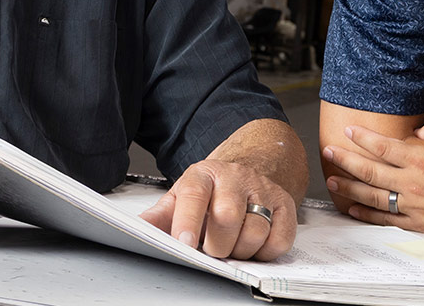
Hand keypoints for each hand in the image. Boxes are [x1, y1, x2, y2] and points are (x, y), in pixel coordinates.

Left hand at [140, 159, 296, 260]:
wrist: (248, 171)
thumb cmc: (211, 191)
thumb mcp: (181, 197)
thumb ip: (160, 216)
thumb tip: (138, 229)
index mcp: (204, 174)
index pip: (195, 195)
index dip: (188, 222)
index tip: (184, 244)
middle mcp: (236, 178)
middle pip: (228, 216)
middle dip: (217, 245)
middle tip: (211, 251)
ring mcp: (263, 190)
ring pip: (255, 231)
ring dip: (240, 251)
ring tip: (231, 247)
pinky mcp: (285, 205)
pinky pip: (280, 240)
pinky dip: (265, 252)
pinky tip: (253, 246)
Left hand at [321, 120, 423, 240]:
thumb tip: (418, 132)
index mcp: (423, 160)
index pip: (383, 146)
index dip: (362, 137)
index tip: (348, 130)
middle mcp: (414, 184)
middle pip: (370, 171)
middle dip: (345, 160)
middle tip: (329, 152)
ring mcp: (414, 206)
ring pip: (373, 197)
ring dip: (349, 187)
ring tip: (332, 179)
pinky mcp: (420, 224)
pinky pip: (386, 220)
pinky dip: (367, 215)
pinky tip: (354, 209)